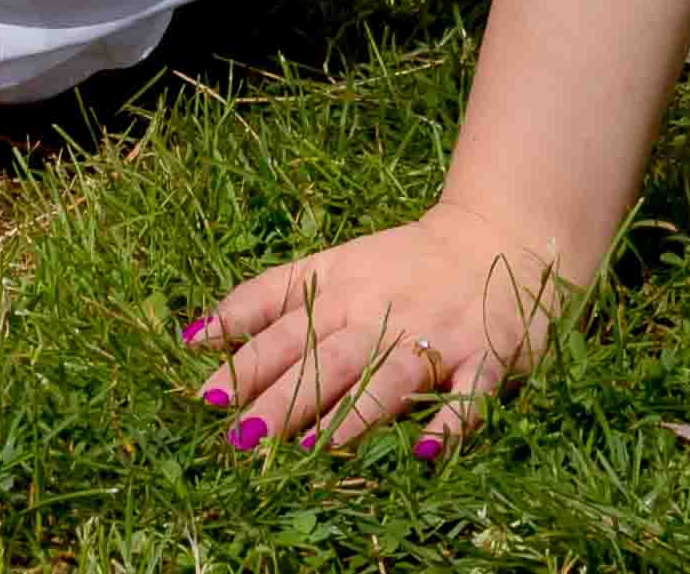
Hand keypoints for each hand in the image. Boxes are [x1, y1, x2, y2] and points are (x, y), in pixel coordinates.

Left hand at [178, 198, 576, 459]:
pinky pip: (468, 397)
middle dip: (284, 401)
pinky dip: (449, 424)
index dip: (246, 362)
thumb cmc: (401, 264)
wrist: (496, 237)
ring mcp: (436, 336)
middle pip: (328, 360)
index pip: (285, 330)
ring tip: (313, 451)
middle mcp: (384, 314)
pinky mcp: (485, 358)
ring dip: (353, 414)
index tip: (205, 398)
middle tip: (243, 440)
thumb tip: (192, 336)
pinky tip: (425, 452)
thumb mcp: (331, 266)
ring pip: (389, 378)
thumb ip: (265, 298)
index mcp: (343, 292)